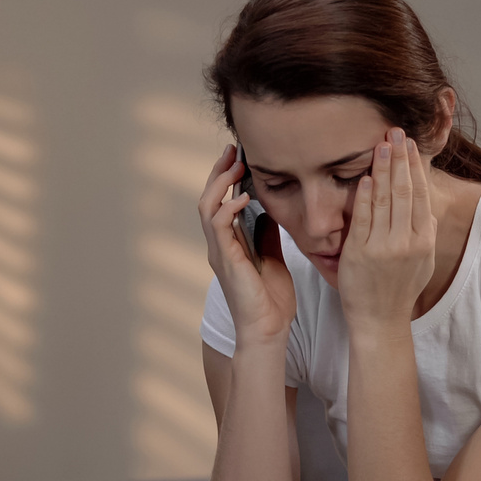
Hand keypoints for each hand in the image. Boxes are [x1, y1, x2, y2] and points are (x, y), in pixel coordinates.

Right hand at [198, 144, 295, 345]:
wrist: (268, 330)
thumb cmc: (270, 301)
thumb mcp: (273, 258)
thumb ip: (267, 234)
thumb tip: (269, 209)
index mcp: (229, 244)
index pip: (220, 202)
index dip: (226, 178)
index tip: (239, 157)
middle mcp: (219, 245)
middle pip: (207, 198)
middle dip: (219, 172)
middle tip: (233, 151)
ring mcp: (219, 252)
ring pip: (206, 207)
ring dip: (220, 183)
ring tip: (235, 166)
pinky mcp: (226, 260)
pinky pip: (218, 226)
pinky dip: (228, 207)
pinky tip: (244, 197)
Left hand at [339, 127, 436, 330]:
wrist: (380, 320)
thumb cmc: (400, 289)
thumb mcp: (423, 261)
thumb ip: (425, 233)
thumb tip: (427, 207)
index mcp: (425, 241)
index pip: (421, 195)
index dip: (415, 167)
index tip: (410, 145)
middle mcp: (407, 242)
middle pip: (404, 191)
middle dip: (400, 159)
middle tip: (395, 132)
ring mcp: (383, 247)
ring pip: (385, 199)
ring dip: (383, 169)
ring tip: (381, 145)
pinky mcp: (360, 253)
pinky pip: (363, 218)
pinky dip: (365, 195)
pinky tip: (366, 176)